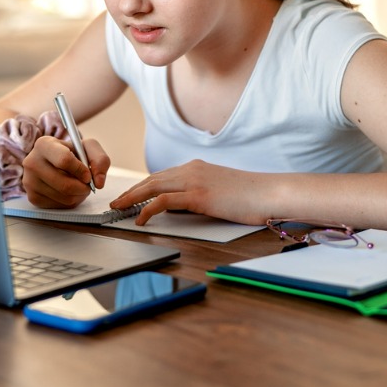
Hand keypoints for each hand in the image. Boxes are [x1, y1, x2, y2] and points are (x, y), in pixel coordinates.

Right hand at [21, 135, 110, 208]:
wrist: (54, 161)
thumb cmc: (71, 153)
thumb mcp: (87, 148)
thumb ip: (100, 160)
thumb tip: (99, 182)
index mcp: (44, 145)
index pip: (64, 160)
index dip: (81, 170)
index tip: (87, 175)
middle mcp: (32, 162)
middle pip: (64, 184)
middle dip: (83, 188)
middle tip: (87, 185)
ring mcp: (29, 181)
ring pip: (64, 197)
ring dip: (79, 195)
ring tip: (79, 187)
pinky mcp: (32, 197)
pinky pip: (59, 206)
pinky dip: (70, 201)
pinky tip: (69, 192)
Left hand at [108, 160, 269, 225]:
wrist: (270, 192)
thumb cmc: (251, 196)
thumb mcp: (220, 192)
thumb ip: (199, 196)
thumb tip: (182, 209)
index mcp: (196, 168)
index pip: (161, 176)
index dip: (142, 186)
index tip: (129, 196)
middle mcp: (191, 169)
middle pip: (151, 180)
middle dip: (131, 191)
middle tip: (115, 202)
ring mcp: (194, 180)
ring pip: (152, 187)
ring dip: (132, 198)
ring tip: (118, 209)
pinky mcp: (198, 195)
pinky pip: (163, 201)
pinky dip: (147, 209)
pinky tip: (139, 219)